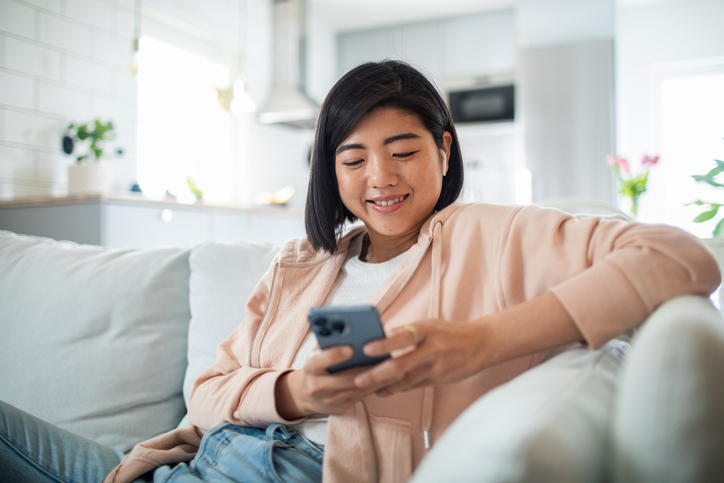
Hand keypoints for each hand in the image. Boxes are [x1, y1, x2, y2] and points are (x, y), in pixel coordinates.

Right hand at [275, 345, 391, 418]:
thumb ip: (329, 341)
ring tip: (398, 370)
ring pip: (358, 389)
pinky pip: (363, 397)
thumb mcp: (317, 352)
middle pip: (346, 378)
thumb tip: (348, 328)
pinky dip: (377, 387)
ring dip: (379, 380)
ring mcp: (330, 399)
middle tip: (388, 361)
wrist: (305, 395)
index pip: (320, 361)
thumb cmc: (317, 365)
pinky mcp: (342, 407)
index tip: (350, 348)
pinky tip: (392, 380)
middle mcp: (318, 385)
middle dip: (368, 370)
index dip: (334, 355)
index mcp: (310, 367)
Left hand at [352, 318, 490, 396]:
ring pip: (405, 380)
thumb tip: (380, 336)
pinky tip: (383, 391)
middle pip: (400, 365)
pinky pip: (414, 386)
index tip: (366, 349)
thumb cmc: (450, 332)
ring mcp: (435, 368)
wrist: (481, 344)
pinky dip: (397, 389)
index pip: (402, 338)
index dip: (384, 345)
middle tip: (358, 379)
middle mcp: (431, 350)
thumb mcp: (429, 324)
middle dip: (377, 374)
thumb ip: (406, 331)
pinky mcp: (439, 380)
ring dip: (384, 385)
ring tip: (365, 388)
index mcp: (426, 331)